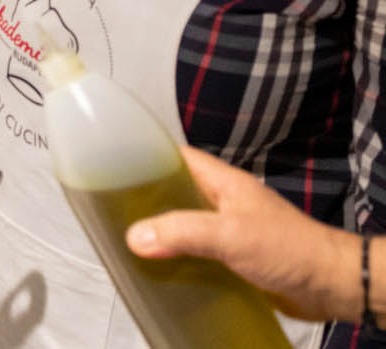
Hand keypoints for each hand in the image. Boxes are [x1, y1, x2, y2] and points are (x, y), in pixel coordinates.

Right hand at [125, 146, 364, 321]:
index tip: (112, 166)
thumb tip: (134, 237)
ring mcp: (231, 231)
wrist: (331, 285)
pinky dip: (180, 259)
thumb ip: (183, 232)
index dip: (146, 157)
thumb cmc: (288, 249)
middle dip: (147, 201)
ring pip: (186, 225)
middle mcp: (224, 202)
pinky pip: (198, 253)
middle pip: (176, 192)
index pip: (177, 157)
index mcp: (224, 182)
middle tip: (113, 212)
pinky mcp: (235, 259)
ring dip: (164, 234)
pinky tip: (163, 270)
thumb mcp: (230, 235)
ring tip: (130, 243)